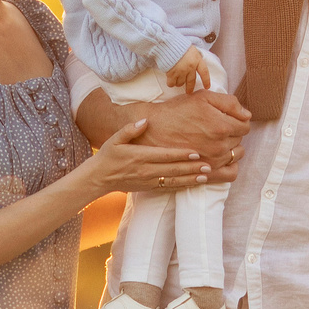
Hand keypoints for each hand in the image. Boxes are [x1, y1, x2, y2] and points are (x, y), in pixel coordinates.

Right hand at [81, 88, 250, 182]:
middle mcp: (146, 170)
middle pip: (173, 169)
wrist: (99, 178)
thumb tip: (145, 121)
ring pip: (174, 179)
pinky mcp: (150, 188)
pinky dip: (183, 185)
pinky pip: (169, 187)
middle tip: (209, 164)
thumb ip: (130, 129)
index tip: (196, 152)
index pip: (164, 155)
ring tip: (207, 175)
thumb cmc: (108, 156)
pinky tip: (195, 183)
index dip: (181, 154)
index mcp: (139, 156)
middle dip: (192, 167)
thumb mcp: (115, 139)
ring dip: (191, 178)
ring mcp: (149, 180)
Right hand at [165, 49, 210, 93]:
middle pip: (191, 81)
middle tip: (189, 91)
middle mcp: (190, 67)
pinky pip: (172, 83)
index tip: (207, 87)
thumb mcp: (193, 50)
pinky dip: (171, 83)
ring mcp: (181, 71)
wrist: (168, 44)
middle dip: (190, 88)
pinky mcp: (171, 74)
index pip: (204, 73)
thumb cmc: (180, 46)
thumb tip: (198, 65)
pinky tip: (170, 80)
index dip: (206, 80)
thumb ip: (196, 59)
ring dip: (179, 83)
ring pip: (181, 83)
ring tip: (177, 79)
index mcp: (197, 60)